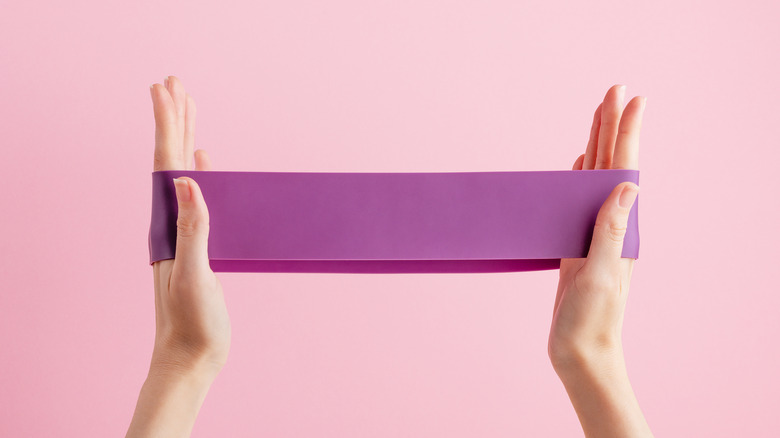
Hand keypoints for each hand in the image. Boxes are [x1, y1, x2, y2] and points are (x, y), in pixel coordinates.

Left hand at [149, 76, 229, 377]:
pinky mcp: (199, 245)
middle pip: (170, 160)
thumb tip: (188, 179)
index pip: (165, 164)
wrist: (190, 356)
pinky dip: (201, 174)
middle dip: (174, 119)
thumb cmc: (191, 322)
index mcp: (168, 224)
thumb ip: (192, 228)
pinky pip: (199, 198)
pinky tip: (203, 163)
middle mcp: (171, 222)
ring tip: (190, 110)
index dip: (167, 124)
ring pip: (184, 174)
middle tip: (175, 83)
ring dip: (185, 139)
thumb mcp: (193, 275)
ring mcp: (184, 232)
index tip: (166, 88)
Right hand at [547, 84, 652, 436]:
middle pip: (610, 165)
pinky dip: (577, 176)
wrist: (580, 352)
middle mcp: (610, 225)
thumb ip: (610, 231)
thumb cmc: (591, 320)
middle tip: (614, 90)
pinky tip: (576, 164)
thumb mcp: (600, 274)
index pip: (623, 170)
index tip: (631, 98)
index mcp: (619, 229)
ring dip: (595, 145)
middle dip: (611, 126)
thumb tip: (626, 186)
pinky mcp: (574, 245)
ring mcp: (591, 234)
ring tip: (597, 116)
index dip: (626, 133)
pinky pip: (576, 200)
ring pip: (592, 178)